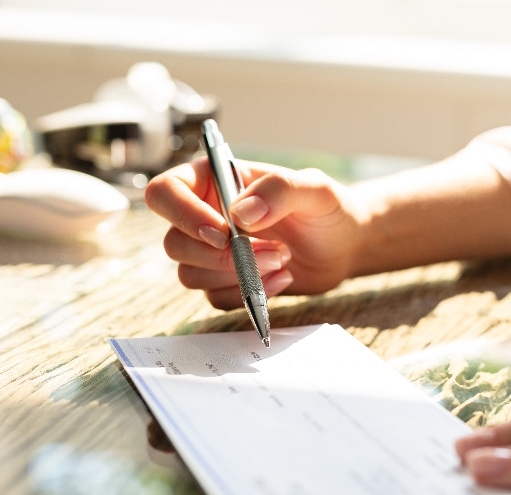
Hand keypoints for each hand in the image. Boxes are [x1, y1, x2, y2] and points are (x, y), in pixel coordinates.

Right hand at [145, 158, 363, 307]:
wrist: (345, 245)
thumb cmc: (328, 208)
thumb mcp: (315, 189)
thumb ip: (280, 190)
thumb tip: (240, 213)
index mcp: (213, 180)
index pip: (165, 192)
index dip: (183, 215)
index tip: (224, 233)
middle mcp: (204, 215)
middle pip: (174, 243)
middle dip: (220, 257)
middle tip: (272, 251)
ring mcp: (212, 252)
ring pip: (189, 275)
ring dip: (236, 276)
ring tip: (282, 260)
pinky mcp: (227, 281)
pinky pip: (215, 297)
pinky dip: (247, 294)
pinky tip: (282, 279)